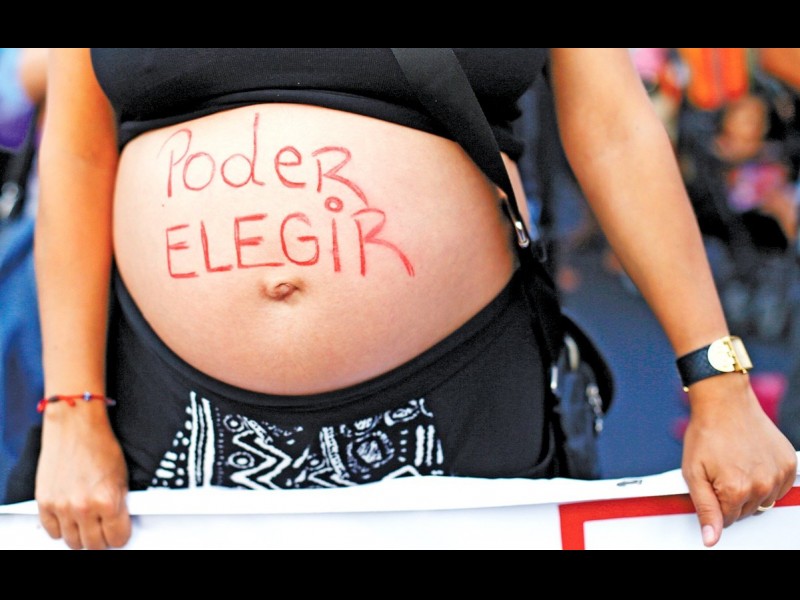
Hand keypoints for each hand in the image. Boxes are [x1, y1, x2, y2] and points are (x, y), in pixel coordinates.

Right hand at [35, 402, 130, 549]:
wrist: (75, 428)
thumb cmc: (100, 446)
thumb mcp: (121, 477)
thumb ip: (119, 504)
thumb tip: (119, 524)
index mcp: (108, 501)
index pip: (117, 539)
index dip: (120, 536)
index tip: (119, 532)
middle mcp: (84, 507)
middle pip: (94, 545)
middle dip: (101, 539)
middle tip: (103, 530)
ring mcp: (62, 507)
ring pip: (73, 542)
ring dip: (81, 536)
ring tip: (87, 523)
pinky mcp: (45, 503)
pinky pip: (52, 532)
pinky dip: (61, 528)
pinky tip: (69, 518)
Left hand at [681, 374, 797, 546]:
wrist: (725, 403)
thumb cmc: (706, 434)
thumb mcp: (693, 473)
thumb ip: (705, 509)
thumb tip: (711, 539)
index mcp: (736, 491)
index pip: (727, 521)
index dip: (715, 503)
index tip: (711, 482)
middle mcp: (762, 486)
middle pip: (746, 512)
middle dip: (731, 497)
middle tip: (721, 470)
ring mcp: (779, 475)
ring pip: (763, 501)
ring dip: (750, 490)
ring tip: (736, 464)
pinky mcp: (789, 464)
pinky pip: (778, 486)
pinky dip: (766, 479)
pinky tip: (752, 461)